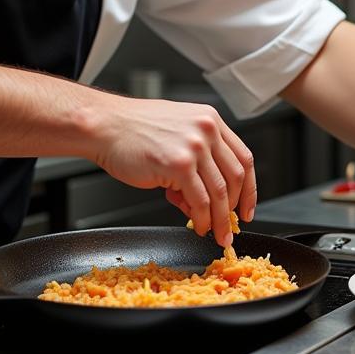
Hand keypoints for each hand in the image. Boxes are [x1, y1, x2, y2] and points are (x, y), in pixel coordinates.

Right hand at [93, 95, 256, 246]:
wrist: (104, 125)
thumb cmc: (132, 129)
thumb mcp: (175, 131)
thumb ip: (195, 160)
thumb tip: (203, 197)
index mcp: (209, 119)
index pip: (243, 157)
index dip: (250, 188)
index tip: (247, 207)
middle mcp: (207, 130)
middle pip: (237, 176)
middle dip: (236, 208)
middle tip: (230, 226)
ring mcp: (194, 147)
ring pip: (221, 193)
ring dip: (220, 219)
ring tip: (216, 234)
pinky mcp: (179, 165)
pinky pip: (200, 200)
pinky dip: (201, 219)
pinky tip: (196, 225)